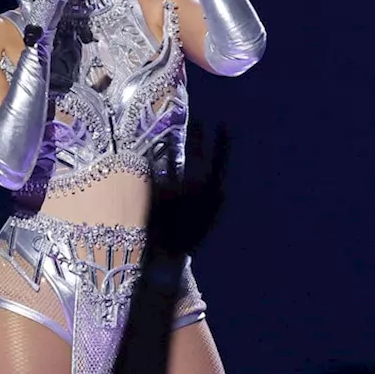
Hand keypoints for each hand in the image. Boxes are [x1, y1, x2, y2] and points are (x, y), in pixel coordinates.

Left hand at [146, 120, 229, 255]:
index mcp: (211, 193)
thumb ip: (216, 199)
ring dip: (174, 143)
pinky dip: (155, 158)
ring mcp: (175, 186)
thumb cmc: (191, 237)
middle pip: (196, 153)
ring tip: (172, 131)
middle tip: (197, 119)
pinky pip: (156, 167)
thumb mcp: (210, 219)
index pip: (220, 161)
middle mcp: (194, 187)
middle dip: (197, 135)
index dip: (221, 142)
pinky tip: (152, 150)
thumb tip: (221, 184)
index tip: (222, 125)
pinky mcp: (156, 190)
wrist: (168, 254)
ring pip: (174, 157)